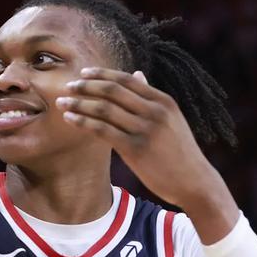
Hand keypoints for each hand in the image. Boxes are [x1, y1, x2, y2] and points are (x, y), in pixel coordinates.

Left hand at [56, 67, 222, 210]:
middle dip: (86, 86)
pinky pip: (103, 130)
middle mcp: (155, 111)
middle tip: (66, 86)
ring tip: (62, 102)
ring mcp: (145, 130)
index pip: (126, 79)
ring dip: (79, 103)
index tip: (82, 73)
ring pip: (104, 109)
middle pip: (112, 90)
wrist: (195, 182)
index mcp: (163, 101)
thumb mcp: (171, 120)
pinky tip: (70, 119)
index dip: (102, 74)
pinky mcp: (135, 149)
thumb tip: (138, 74)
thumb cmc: (179, 152)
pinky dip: (83, 122)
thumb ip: (151, 99)